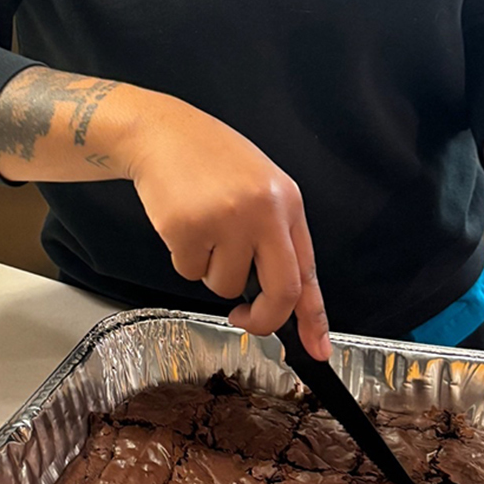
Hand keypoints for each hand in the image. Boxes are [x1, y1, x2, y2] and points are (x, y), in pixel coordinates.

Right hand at [128, 96, 329, 360]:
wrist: (164, 133)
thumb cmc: (215, 164)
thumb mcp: (262, 190)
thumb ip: (275, 236)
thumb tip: (283, 295)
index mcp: (290, 206)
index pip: (308, 271)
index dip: (314, 317)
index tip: (320, 351)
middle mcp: (266, 213)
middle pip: (280, 292)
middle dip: (262, 319)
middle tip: (243, 320)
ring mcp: (228, 221)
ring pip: (224, 286)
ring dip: (211, 271)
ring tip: (205, 230)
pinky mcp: (189, 228)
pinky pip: (188, 272)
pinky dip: (184, 258)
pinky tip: (182, 224)